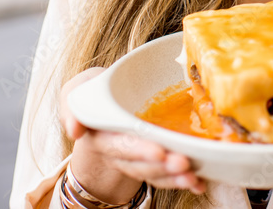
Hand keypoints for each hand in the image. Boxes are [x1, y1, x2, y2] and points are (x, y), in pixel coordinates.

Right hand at [60, 67, 206, 202]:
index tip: (157, 151)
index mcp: (103, 135)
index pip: (121, 144)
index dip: (138, 150)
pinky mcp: (156, 160)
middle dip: (162, 166)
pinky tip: (200, 183)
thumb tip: (74, 129)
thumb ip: (72, 105)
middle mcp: (121, 152)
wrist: (107, 103)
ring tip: (193, 176)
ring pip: (156, 173)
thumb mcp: (78, 91)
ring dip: (175, 177)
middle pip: (141, 163)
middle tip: (182, 163)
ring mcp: (139, 159)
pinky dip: (185, 181)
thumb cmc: (96, 93)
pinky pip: (169, 175)